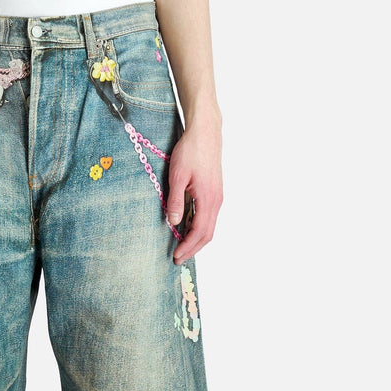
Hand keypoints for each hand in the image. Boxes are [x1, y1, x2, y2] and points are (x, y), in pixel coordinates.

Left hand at [165, 118, 222, 264]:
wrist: (205, 132)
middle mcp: (216, 200)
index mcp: (208, 199)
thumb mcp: (177, 175)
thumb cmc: (190, 151)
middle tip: (177, 258)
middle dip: (192, 248)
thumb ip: (175, 200)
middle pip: (207, 234)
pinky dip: (198, 228)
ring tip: (181, 247)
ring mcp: (217, 197)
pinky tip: (187, 229)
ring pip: (209, 226)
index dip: (188, 246)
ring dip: (196, 239)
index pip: (199, 231)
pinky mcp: (215, 192)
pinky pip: (208, 216)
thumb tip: (174, 223)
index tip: (176, 256)